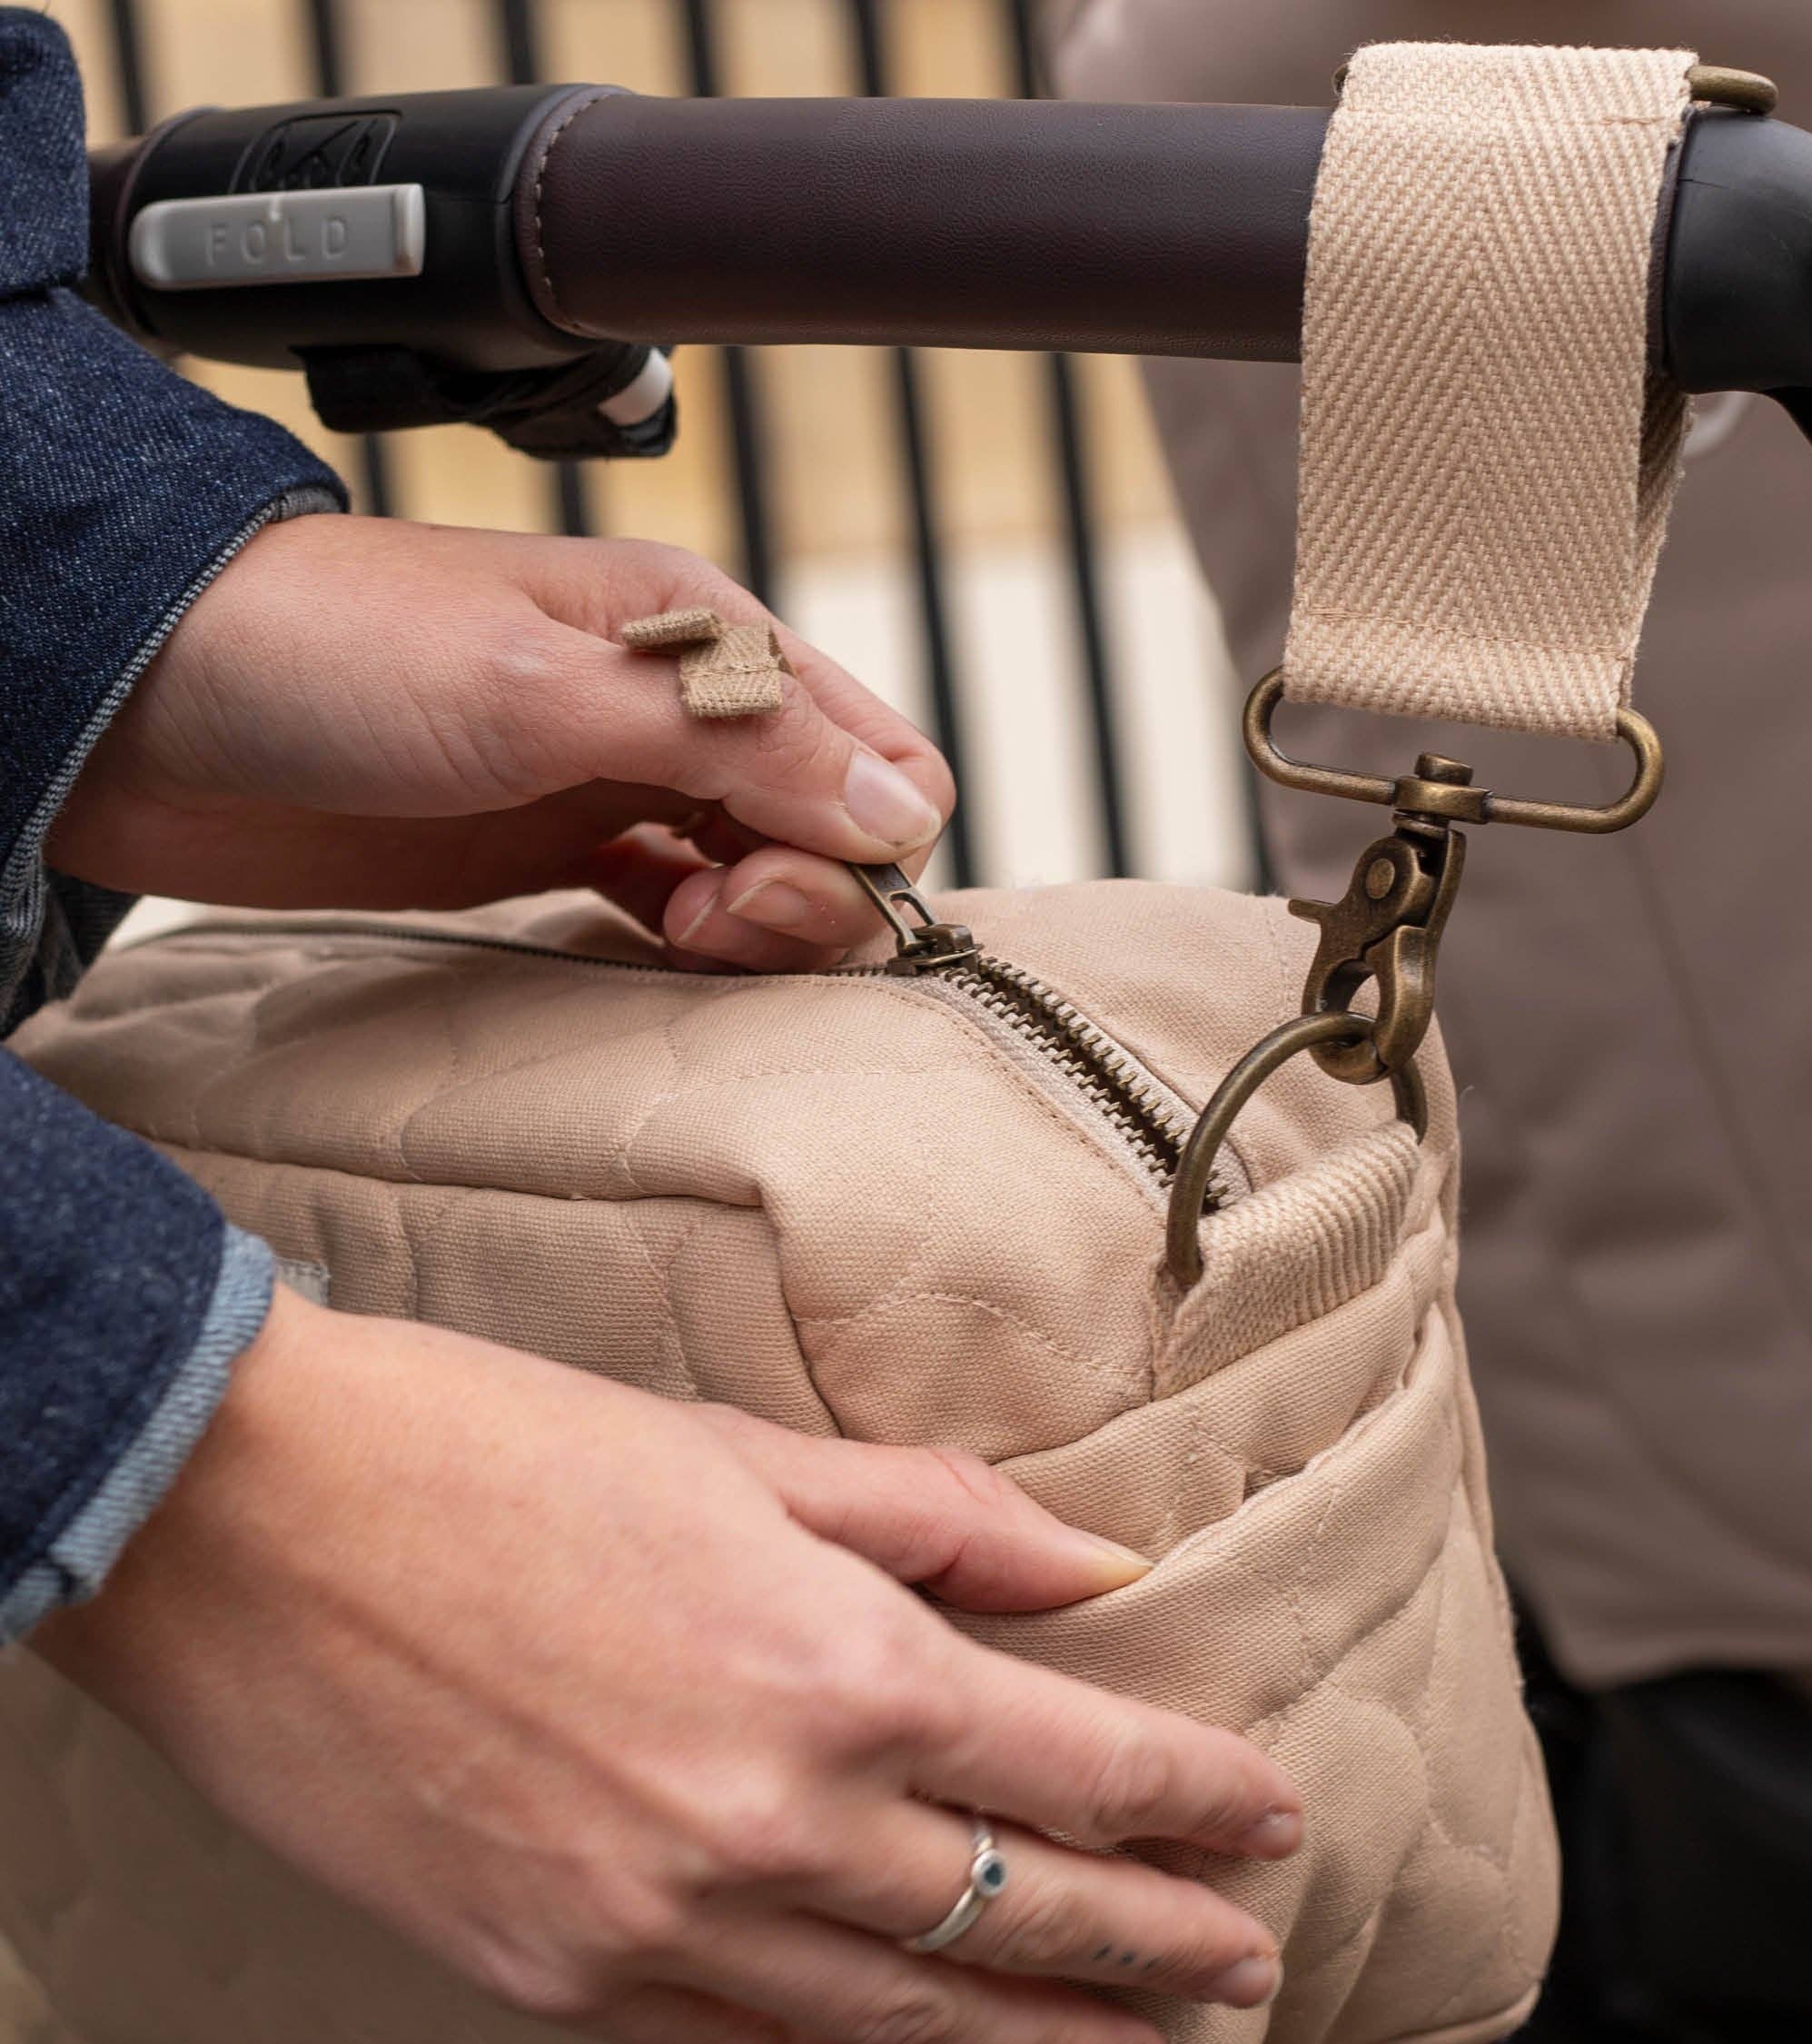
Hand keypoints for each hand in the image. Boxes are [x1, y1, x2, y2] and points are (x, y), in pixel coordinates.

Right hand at [37, 1294, 1298, 2042]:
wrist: (252, 1521)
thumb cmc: (504, 1450)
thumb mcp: (746, 1451)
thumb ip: (940, 1523)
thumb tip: (1094, 1574)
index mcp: (833, 1662)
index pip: (1076, 1765)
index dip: (1192, 1798)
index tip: (1268, 1818)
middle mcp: (770, 1819)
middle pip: (1021, 1914)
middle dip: (1156, 1948)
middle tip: (1249, 1968)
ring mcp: (661, 1924)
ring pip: (907, 2021)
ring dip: (1040, 2042)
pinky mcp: (556, 1981)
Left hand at [47, 514, 954, 970]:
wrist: (148, 705)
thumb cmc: (329, 653)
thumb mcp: (543, 691)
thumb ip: (728, 746)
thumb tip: (896, 810)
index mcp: (707, 634)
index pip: (878, 755)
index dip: (856, 842)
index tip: (756, 882)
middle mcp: (683, 706)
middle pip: (835, 827)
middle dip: (807, 891)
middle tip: (704, 914)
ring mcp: (625, 780)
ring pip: (768, 871)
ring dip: (751, 923)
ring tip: (669, 925)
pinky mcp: (564, 845)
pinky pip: (682, 903)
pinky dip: (694, 938)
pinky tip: (653, 942)